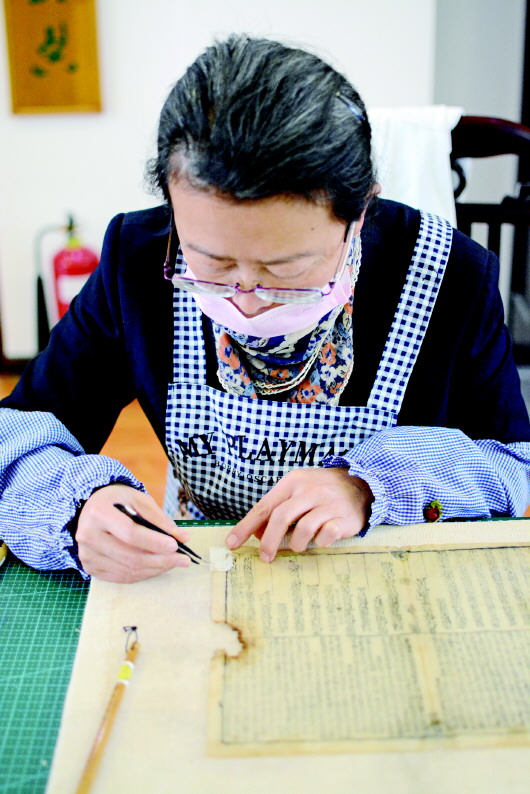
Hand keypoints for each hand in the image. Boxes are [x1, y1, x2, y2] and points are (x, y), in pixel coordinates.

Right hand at [76, 483, 192, 581]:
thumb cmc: (117, 501)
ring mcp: (87, 555)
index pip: (130, 533)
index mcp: (98, 513)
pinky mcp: (90, 567)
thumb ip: (159, 518)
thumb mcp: (138, 499)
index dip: (154, 541)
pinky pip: (121, 577)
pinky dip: (143, 574)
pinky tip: (158, 567)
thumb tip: (183, 538)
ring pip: (127, 570)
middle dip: (160, 560)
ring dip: (155, 569)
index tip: (175, 545)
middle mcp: (88, 536)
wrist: (91, 508)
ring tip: (174, 563)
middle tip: (183, 560)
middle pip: (130, 556)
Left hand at [225, 467, 372, 561]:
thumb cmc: (322, 491)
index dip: (246, 526)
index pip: (264, 506)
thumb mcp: (298, 491)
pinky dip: (319, 542)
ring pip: (303, 529)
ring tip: (299, 546)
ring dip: (296, 543)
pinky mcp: (345, 517)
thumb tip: (255, 533)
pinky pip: (326, 536)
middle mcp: (310, 490)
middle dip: (269, 541)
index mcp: (293, 482)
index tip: (232, 543)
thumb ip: (278, 509)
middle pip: (281, 517)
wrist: (362, 483)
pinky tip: (321, 539)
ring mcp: (329, 503)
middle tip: (265, 557)